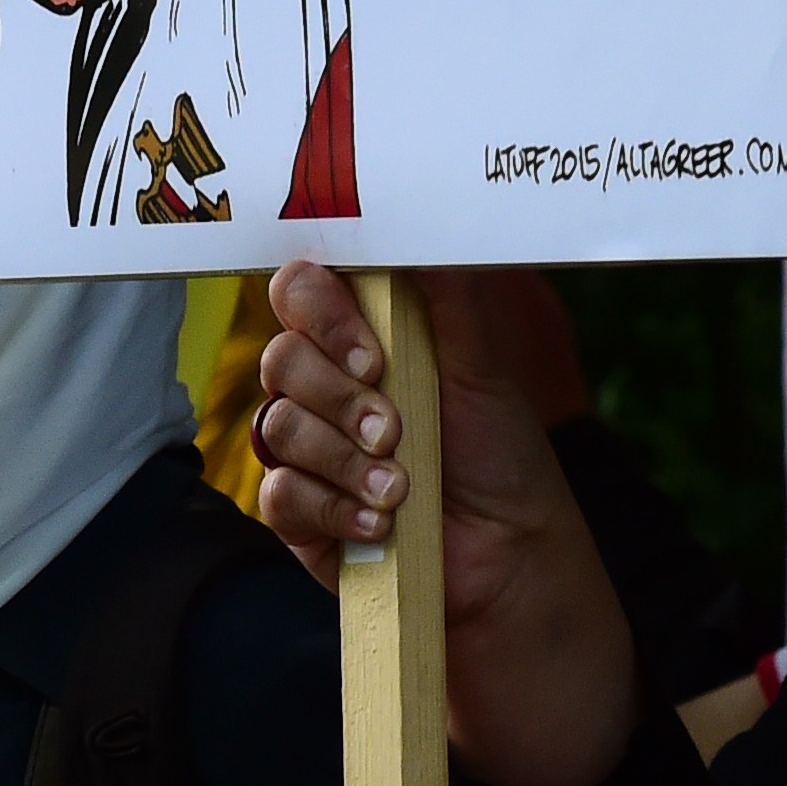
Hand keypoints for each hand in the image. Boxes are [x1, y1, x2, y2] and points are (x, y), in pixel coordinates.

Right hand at [250, 259, 637, 785]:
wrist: (510, 564)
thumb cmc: (503, 459)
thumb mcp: (484, 365)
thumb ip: (449, 294)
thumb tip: (427, 221)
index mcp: (366, 337)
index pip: (304, 292)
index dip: (324, 315)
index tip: (373, 354)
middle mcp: (328, 387)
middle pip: (281, 357)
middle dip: (340, 397)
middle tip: (397, 427)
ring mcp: (309, 451)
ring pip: (277, 425)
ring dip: (344, 458)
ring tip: (403, 486)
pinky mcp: (298, 515)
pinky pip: (276, 492)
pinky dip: (329, 505)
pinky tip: (378, 523)